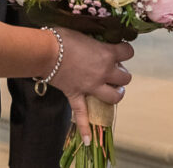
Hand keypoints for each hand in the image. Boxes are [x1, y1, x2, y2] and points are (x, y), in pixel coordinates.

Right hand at [48, 28, 132, 143]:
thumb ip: (94, 38)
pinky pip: (82, 114)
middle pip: (125, 78)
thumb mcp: (83, 32)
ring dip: (116, 93)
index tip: (119, 49)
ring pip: (114, 96)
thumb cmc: (62, 36)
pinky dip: (85, 128)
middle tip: (112, 68)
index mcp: (106, 54)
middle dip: (121, 73)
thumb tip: (98, 37)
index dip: (125, 50)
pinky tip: (89, 141)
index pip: (128, 52)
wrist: (44, 50)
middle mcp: (103, 72)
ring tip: (112, 89)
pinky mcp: (77, 95)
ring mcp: (91, 87)